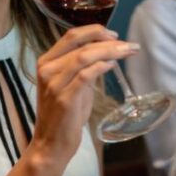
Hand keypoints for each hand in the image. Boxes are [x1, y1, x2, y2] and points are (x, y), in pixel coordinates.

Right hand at [31, 25, 138, 159]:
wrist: (51, 144)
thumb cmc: (64, 115)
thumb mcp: (72, 84)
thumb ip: (83, 67)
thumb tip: (106, 51)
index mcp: (47, 62)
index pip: (71, 36)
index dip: (95, 31)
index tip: (114, 35)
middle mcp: (47, 69)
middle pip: (79, 43)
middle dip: (107, 39)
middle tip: (128, 44)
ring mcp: (54, 84)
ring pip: (84, 57)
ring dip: (109, 51)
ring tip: (127, 52)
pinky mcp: (64, 99)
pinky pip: (85, 76)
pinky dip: (101, 66)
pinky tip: (113, 65)